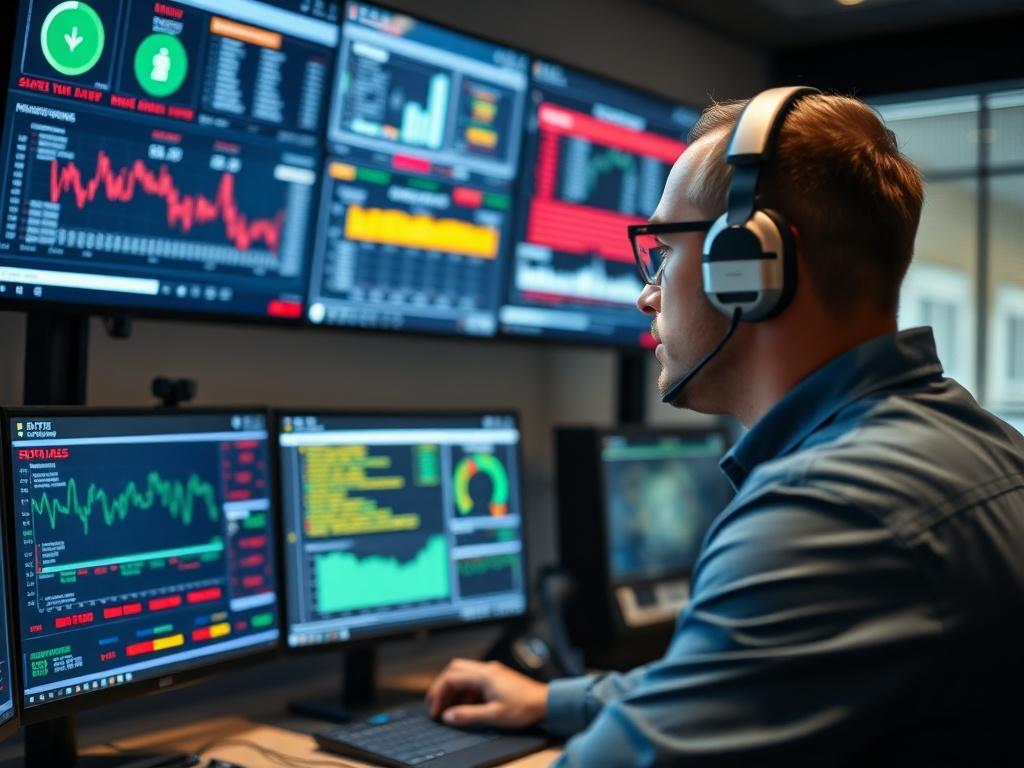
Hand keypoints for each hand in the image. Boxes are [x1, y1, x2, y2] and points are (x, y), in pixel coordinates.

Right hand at [425, 658, 547, 728]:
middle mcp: (486, 670)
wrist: (546, 702)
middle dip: (442, 686)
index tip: (435, 709)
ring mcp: (492, 673)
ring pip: (464, 674)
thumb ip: (468, 715)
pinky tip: (466, 706)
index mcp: (484, 675)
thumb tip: (448, 716)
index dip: (438, 693)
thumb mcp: (494, 715)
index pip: (451, 678)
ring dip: (453, 689)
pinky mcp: (496, 678)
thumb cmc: (524, 707)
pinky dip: (464, 692)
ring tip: (449, 708)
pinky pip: (473, 680)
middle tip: (436, 703)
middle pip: (454, 670)